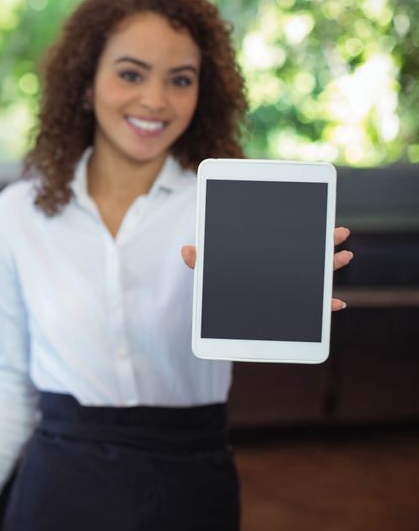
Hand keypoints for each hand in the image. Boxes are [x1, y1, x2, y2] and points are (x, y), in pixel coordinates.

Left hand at [180, 227, 353, 310]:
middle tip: (341, 232)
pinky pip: (314, 305)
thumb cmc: (219, 283)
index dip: (309, 231)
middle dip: (328, 243)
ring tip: (345, 255)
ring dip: (332, 266)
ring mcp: (290, 286)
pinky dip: (326, 304)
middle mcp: (283, 268)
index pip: (292, 239)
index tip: (322, 222)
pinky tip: (338, 303)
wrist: (223, 308)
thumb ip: (199, 262)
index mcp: (269, 255)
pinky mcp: (292, 306)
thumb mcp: (209, 271)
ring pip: (317, 275)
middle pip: (310, 252)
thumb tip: (184, 250)